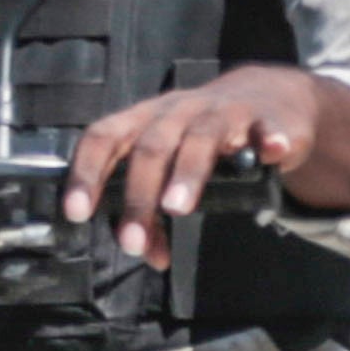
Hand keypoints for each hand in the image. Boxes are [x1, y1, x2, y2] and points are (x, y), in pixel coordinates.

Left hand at [60, 67, 349, 261]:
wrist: (268, 97)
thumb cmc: (202, 137)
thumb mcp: (170, 168)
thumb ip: (152, 209)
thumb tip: (147, 254)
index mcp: (146, 119)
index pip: (106, 136)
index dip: (88, 172)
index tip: (77, 212)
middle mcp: (179, 110)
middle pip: (151, 146)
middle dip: (137, 196)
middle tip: (131, 241)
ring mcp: (223, 112)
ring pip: (200, 137)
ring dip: (186, 172)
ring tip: (177, 208)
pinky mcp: (267, 119)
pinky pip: (267, 128)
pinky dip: (269, 140)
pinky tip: (272, 153)